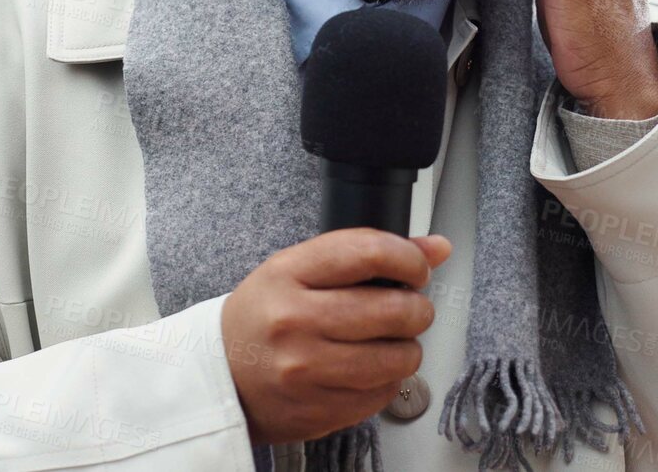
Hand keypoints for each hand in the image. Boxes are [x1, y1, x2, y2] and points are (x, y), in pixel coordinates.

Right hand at [221, 229, 450, 444]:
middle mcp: (294, 321)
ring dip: (406, 348)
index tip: (415, 269)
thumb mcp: (299, 269)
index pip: (370, 252)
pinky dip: (387, 380)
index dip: (409, 259)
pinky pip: (383, 394)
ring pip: (398, 357)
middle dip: (417, 308)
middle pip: (394, 309)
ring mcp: (305, 370)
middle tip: (408, 309)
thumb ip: (367, 254)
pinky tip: (367, 369)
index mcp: (288, 274)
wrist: (221, 375)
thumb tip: (436, 248)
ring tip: (388, 341)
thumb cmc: (264, 317)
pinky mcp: (318, 410)